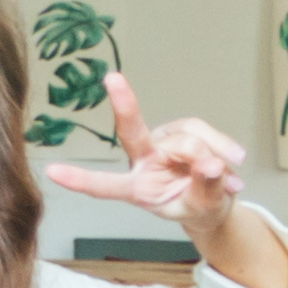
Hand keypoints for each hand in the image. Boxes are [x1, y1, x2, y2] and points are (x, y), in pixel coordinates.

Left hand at [39, 72, 252, 237]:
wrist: (217, 199)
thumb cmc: (198, 206)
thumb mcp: (203, 209)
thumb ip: (206, 190)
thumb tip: (211, 165)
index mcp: (137, 188)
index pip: (106, 186)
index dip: (81, 180)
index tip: (52, 172)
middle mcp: (144, 159)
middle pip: (134, 133)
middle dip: (123, 105)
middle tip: (112, 78)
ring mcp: (163, 140)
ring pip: (185, 137)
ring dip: (213, 156)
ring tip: (229, 181)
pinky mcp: (183, 128)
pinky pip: (203, 129)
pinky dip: (222, 145)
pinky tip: (235, 161)